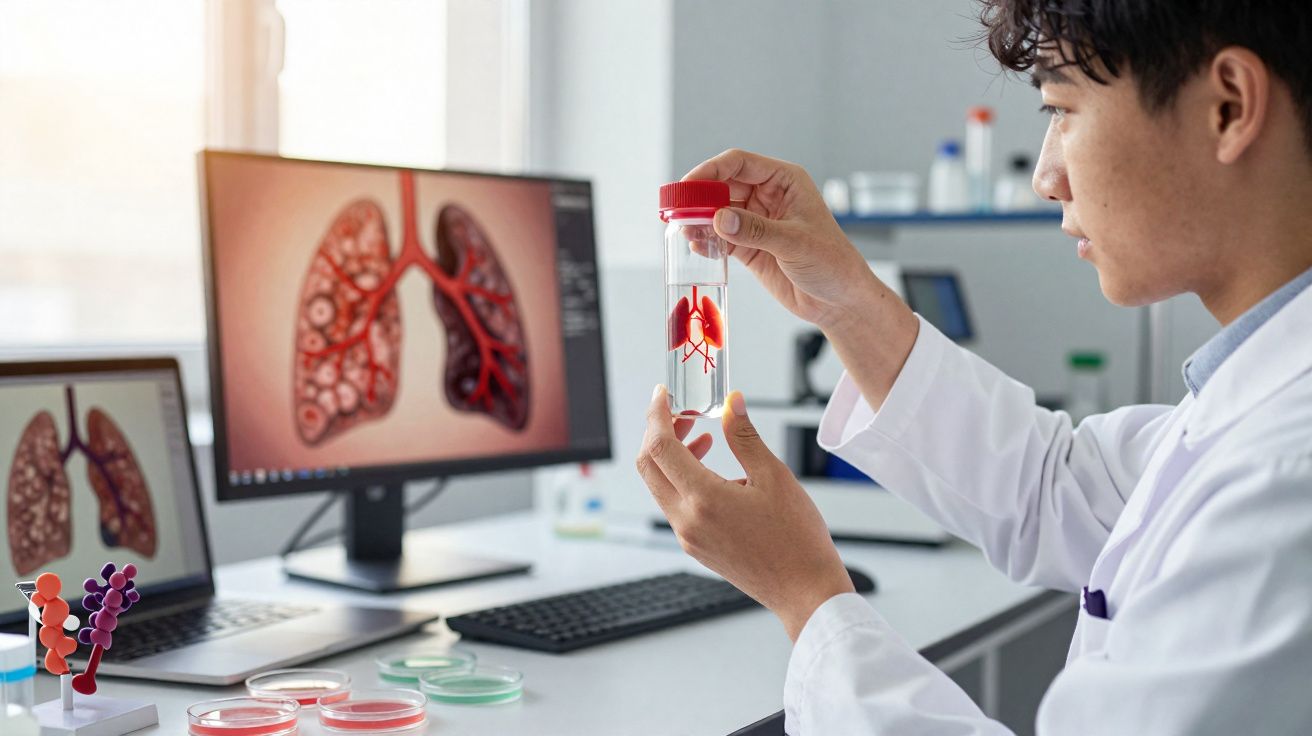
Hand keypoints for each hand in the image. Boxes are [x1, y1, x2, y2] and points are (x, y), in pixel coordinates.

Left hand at [635, 387, 854, 640]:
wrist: (804, 591)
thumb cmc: (796, 540)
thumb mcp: (774, 476)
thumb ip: (744, 436)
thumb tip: (731, 403)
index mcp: (703, 499)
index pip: (660, 446)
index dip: (656, 415)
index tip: (662, 395)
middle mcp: (686, 520)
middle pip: (648, 466)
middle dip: (659, 433)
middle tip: (683, 414)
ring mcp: (687, 536)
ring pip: (659, 485)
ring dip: (671, 457)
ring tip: (703, 439)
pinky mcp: (695, 546)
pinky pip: (674, 504)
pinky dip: (682, 480)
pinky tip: (713, 471)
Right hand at [683, 149, 884, 332]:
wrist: (839, 300)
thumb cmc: (832, 262)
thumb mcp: (795, 243)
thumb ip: (756, 230)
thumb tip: (719, 219)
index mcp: (784, 181)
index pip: (740, 164)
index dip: (711, 170)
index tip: (689, 184)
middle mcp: (768, 196)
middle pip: (723, 186)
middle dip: (699, 196)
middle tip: (677, 211)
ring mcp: (757, 222)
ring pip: (718, 212)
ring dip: (699, 220)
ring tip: (683, 230)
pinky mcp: (750, 246)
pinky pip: (720, 237)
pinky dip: (706, 240)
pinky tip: (696, 246)